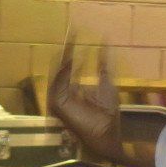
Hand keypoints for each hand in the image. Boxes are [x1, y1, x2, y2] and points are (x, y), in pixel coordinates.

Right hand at [49, 36, 142, 166]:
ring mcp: (57, 99)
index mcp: (72, 89)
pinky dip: (63, 71)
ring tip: (69, 41)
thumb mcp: (107, 84)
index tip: (75, 33)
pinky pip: (58, 84)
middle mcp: (62, 92)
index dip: (72, 50)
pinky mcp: (57, 104)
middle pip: (61, 67)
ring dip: (63, 57)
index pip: (69, 66)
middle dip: (65, 50)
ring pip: (57, 73)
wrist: (107, 134)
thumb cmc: (108, 114)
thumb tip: (105, 45)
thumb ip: (103, 66)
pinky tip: (70, 58)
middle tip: (70, 32)